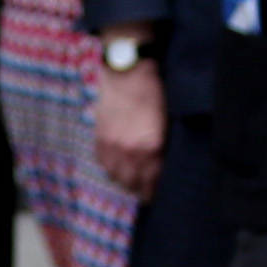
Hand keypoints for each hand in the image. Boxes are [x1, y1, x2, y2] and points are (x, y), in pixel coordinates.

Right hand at [93, 56, 168, 198]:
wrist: (126, 72)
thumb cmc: (153, 92)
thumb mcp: (166, 121)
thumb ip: (163, 148)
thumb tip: (162, 167)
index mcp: (151, 147)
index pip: (153, 181)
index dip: (156, 191)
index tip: (158, 195)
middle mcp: (130, 151)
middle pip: (135, 184)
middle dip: (142, 191)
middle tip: (148, 194)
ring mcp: (112, 146)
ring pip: (118, 177)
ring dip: (126, 182)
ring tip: (133, 183)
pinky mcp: (100, 139)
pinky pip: (105, 165)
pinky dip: (112, 170)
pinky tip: (119, 169)